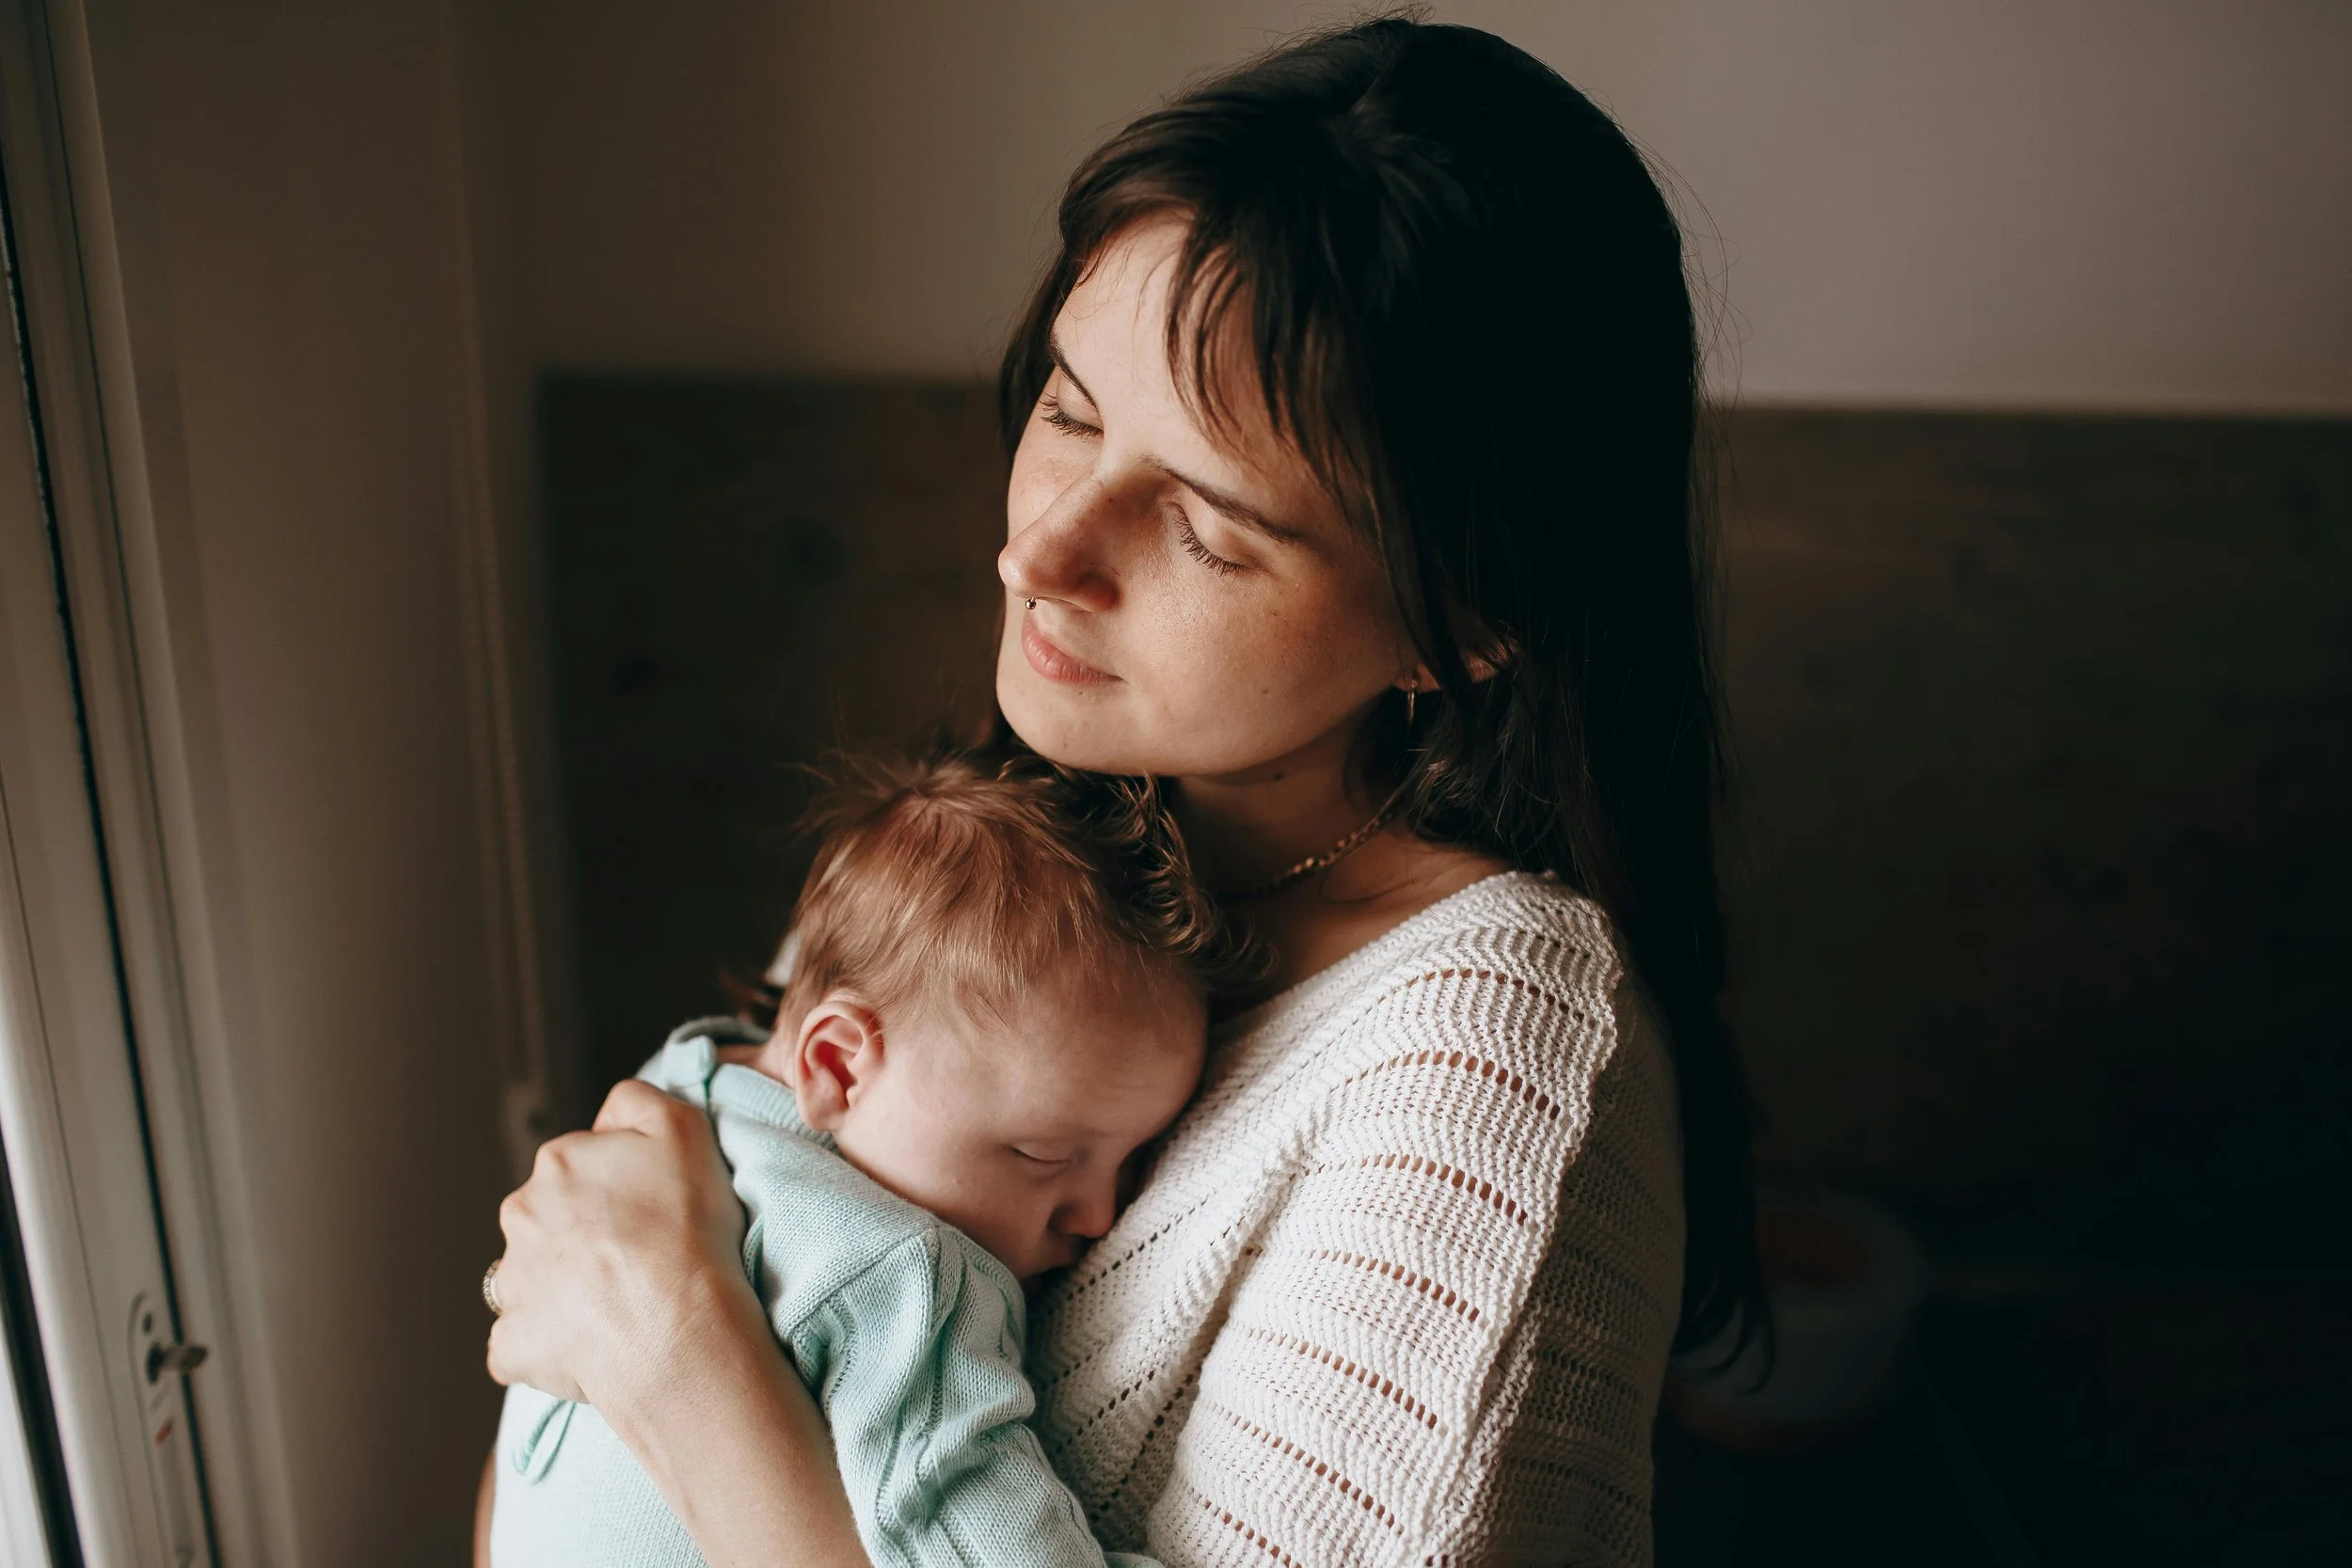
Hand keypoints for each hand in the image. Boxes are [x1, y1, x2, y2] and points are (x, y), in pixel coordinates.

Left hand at [486, 1080, 753, 1410]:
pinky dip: (552, 1344)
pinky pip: (524, 1341)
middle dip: (583, 1235)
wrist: (677, 1330)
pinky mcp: (512, 1343)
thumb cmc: (688, 1233)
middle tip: (638, 1259)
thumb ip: (639, 1101)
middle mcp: (521, 1216)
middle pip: (550, 1219)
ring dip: (566, 1288)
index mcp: (558, 1164)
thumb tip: (611, 1112)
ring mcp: (511, 1284)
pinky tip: (593, 1345)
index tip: (651, 1212)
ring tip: (620, 1306)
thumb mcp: (685, 1128)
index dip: (619, 1189)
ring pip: (535, 1279)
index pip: (580, 1166)